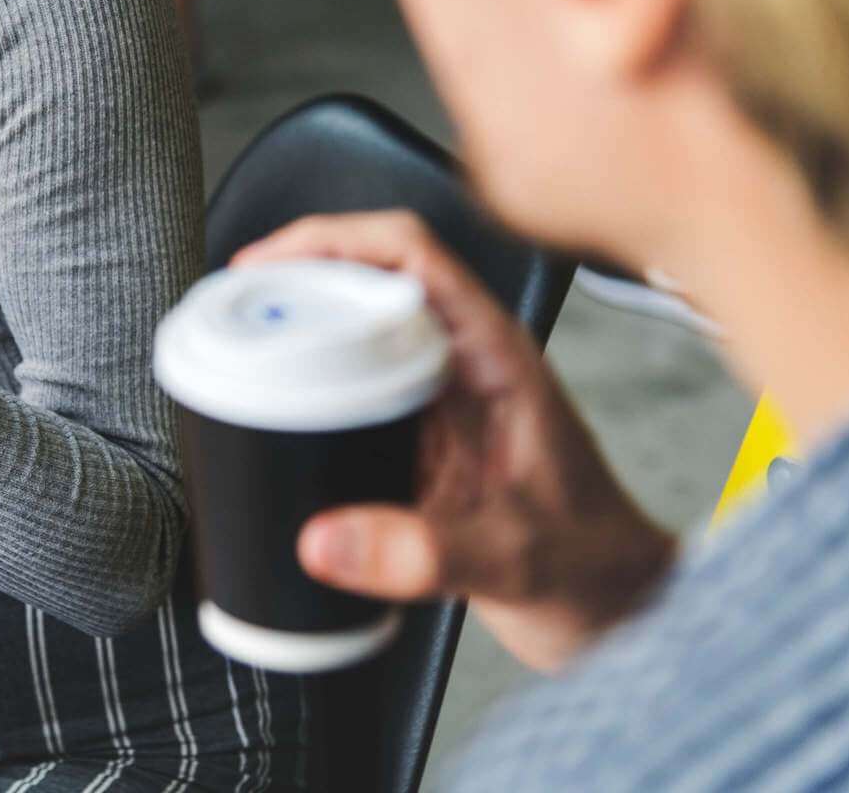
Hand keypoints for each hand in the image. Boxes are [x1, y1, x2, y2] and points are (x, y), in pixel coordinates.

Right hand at [234, 211, 676, 671]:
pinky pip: (353, 382)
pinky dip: (306, 380)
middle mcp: (465, 361)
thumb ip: (421, 553)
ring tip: (234, 341)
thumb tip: (322, 539)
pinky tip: (270, 404)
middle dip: (295, 278)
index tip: (266, 265)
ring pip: (357, 327)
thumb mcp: (509, 560)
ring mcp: (442, 396)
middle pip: (369, 278)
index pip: (410, 253)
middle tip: (232, 306)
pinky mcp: (422, 434)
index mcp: (496, 356)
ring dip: (298, 324)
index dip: (330, 241)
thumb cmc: (591, 569)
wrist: (617, 608)